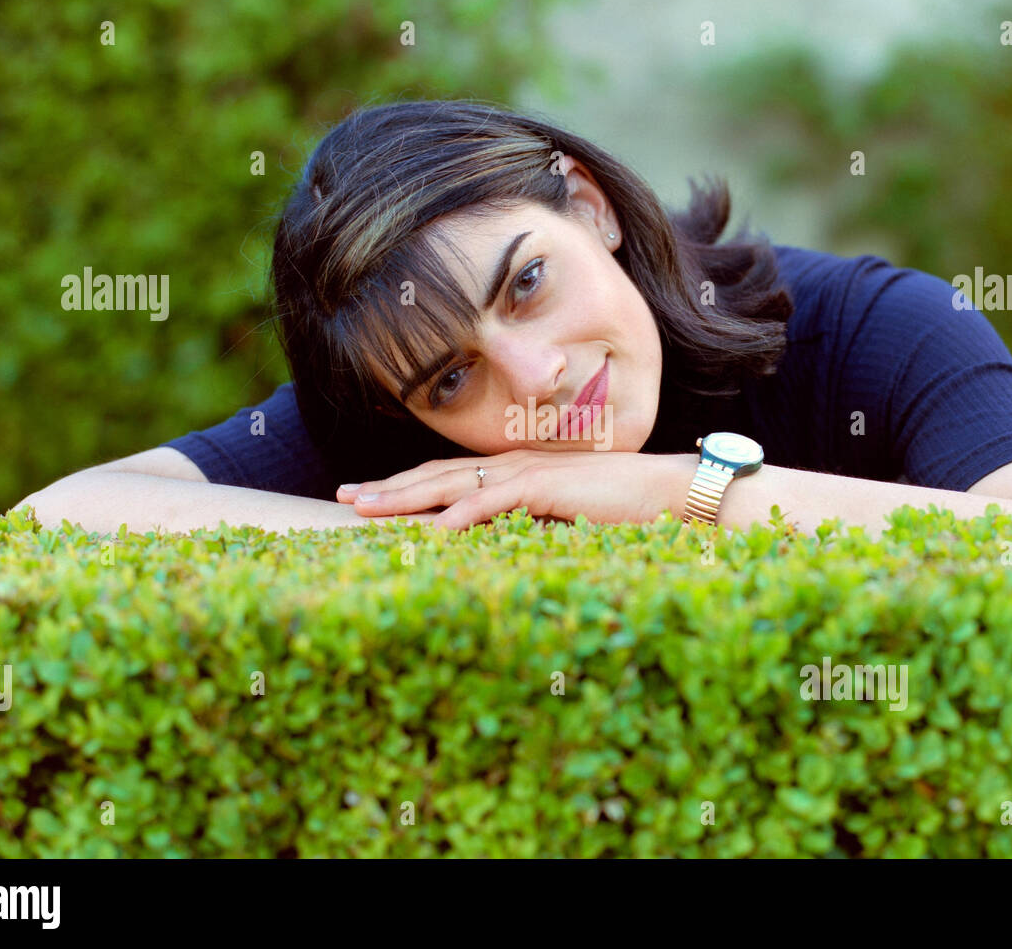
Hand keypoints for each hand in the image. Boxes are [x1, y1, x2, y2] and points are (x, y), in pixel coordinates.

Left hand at [336, 449, 698, 529]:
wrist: (668, 491)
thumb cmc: (622, 508)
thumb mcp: (563, 518)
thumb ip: (530, 524)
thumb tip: (499, 544)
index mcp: (514, 473)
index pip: (448, 477)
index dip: (406, 486)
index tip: (368, 497)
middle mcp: (512, 467)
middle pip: (435, 476)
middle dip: (388, 488)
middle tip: (343, 497)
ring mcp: (526, 473)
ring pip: (450, 485)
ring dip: (405, 497)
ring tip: (364, 508)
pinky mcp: (544, 487)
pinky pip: (490, 503)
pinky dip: (456, 517)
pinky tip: (427, 532)